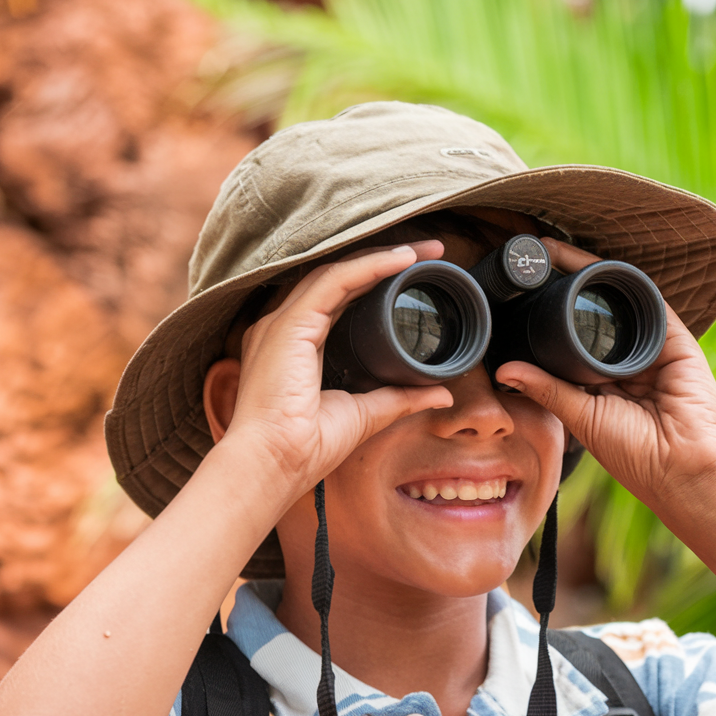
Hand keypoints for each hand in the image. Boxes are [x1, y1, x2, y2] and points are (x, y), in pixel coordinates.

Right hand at [209, 242, 453, 503]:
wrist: (274, 464)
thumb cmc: (307, 446)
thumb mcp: (366, 414)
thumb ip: (400, 397)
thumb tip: (441, 394)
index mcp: (295, 343)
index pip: (339, 295)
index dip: (377, 278)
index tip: (417, 271)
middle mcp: (284, 326)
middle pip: (339, 276)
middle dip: (386, 258)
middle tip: (429, 251)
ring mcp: (282, 322)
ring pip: (337, 270)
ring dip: (383, 255)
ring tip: (425, 250)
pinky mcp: (288, 326)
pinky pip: (333, 281)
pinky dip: (369, 267)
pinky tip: (401, 260)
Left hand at [496, 239, 715, 511]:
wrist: (684, 467)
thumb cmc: (636, 455)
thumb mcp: (581, 417)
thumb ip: (547, 389)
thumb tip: (504, 371)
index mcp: (600, 385)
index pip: (566, 342)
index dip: (541, 319)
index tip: (512, 297)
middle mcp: (623, 362)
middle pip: (588, 316)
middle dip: (559, 289)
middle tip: (525, 264)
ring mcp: (649, 347)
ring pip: (614, 301)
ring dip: (584, 275)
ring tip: (549, 252)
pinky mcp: (673, 337)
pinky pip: (645, 299)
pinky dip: (619, 279)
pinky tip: (591, 264)